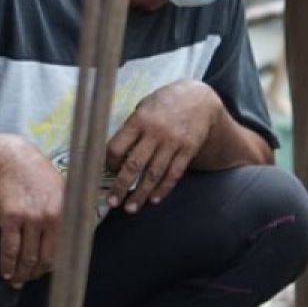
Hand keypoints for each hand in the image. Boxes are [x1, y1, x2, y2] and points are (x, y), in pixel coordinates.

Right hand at [0, 135, 64, 287]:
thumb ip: (68, 213)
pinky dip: (7, 264)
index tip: (47, 274)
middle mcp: (52, 217)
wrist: (10, 159)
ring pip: (27, 256)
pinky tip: (5, 272)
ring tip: (17, 280)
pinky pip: (9, 248)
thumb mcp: (62, 190)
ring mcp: (31, 217)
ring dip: (21, 273)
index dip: (55, 266)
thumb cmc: (37, 176)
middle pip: (46, 258)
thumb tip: (76, 237)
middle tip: (29, 279)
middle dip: (36, 274)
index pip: (65, 250)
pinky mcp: (10, 217)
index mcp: (67, 212)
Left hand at [104, 80, 221, 212]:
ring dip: (141, 194)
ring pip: (154, 174)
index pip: (117, 147)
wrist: (200, 98)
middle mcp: (156, 132)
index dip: (109, 164)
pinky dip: (163, 189)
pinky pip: (174, 174)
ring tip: (131, 208)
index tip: (108, 172)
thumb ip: (132, 128)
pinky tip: (154, 199)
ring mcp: (173, 142)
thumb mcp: (145, 107)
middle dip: (121, 186)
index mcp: (139, 120)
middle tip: (113, 202)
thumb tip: (115, 155)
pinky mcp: (188, 150)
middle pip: (134, 165)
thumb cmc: (166, 103)